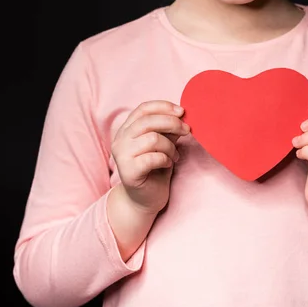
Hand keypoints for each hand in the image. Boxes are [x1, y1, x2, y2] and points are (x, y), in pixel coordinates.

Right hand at [111, 100, 190, 214]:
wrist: (144, 200)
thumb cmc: (154, 170)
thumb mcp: (163, 144)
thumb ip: (167, 130)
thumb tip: (181, 115)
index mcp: (126, 130)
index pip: (143, 109)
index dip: (163, 106)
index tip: (182, 111)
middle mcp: (120, 140)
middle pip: (147, 121)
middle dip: (172, 123)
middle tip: (187, 131)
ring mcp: (122, 156)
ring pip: (152, 139)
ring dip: (170, 146)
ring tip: (175, 155)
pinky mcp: (128, 171)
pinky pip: (152, 158)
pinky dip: (165, 159)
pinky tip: (168, 164)